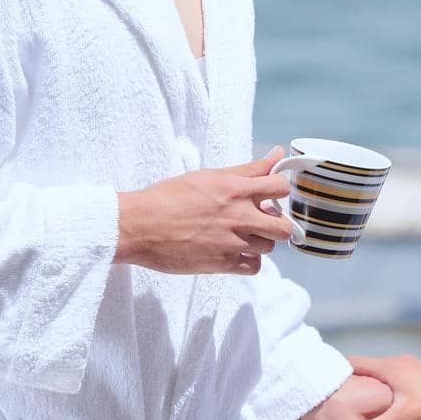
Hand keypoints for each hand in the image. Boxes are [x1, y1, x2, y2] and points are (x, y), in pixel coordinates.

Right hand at [113, 148, 297, 274]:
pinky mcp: (221, 264)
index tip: (271, 195)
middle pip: (284, 225)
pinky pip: (254, 267)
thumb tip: (278, 152)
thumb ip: (249, 168)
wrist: (137, 226)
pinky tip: (238, 253)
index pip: (281, 188)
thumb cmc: (168, 197)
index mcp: (236, 190)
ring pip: (270, 247)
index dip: (280, 191)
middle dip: (277, 223)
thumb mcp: (210, 175)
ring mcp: (231, 243)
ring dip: (261, 242)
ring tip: (243, 236)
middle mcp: (239, 216)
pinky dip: (250, 261)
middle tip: (262, 221)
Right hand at [338, 354, 420, 419]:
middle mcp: (398, 364)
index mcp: (389, 367)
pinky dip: (386, 399)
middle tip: (338, 405)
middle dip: (352, 390)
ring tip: (360, 414)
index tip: (324, 388)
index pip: (352, 364)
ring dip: (371, 396)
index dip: (336, 375)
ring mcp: (410, 371)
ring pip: (381, 381)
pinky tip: (388, 415)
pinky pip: (395, 386)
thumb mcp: (403, 418)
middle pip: (365, 373)